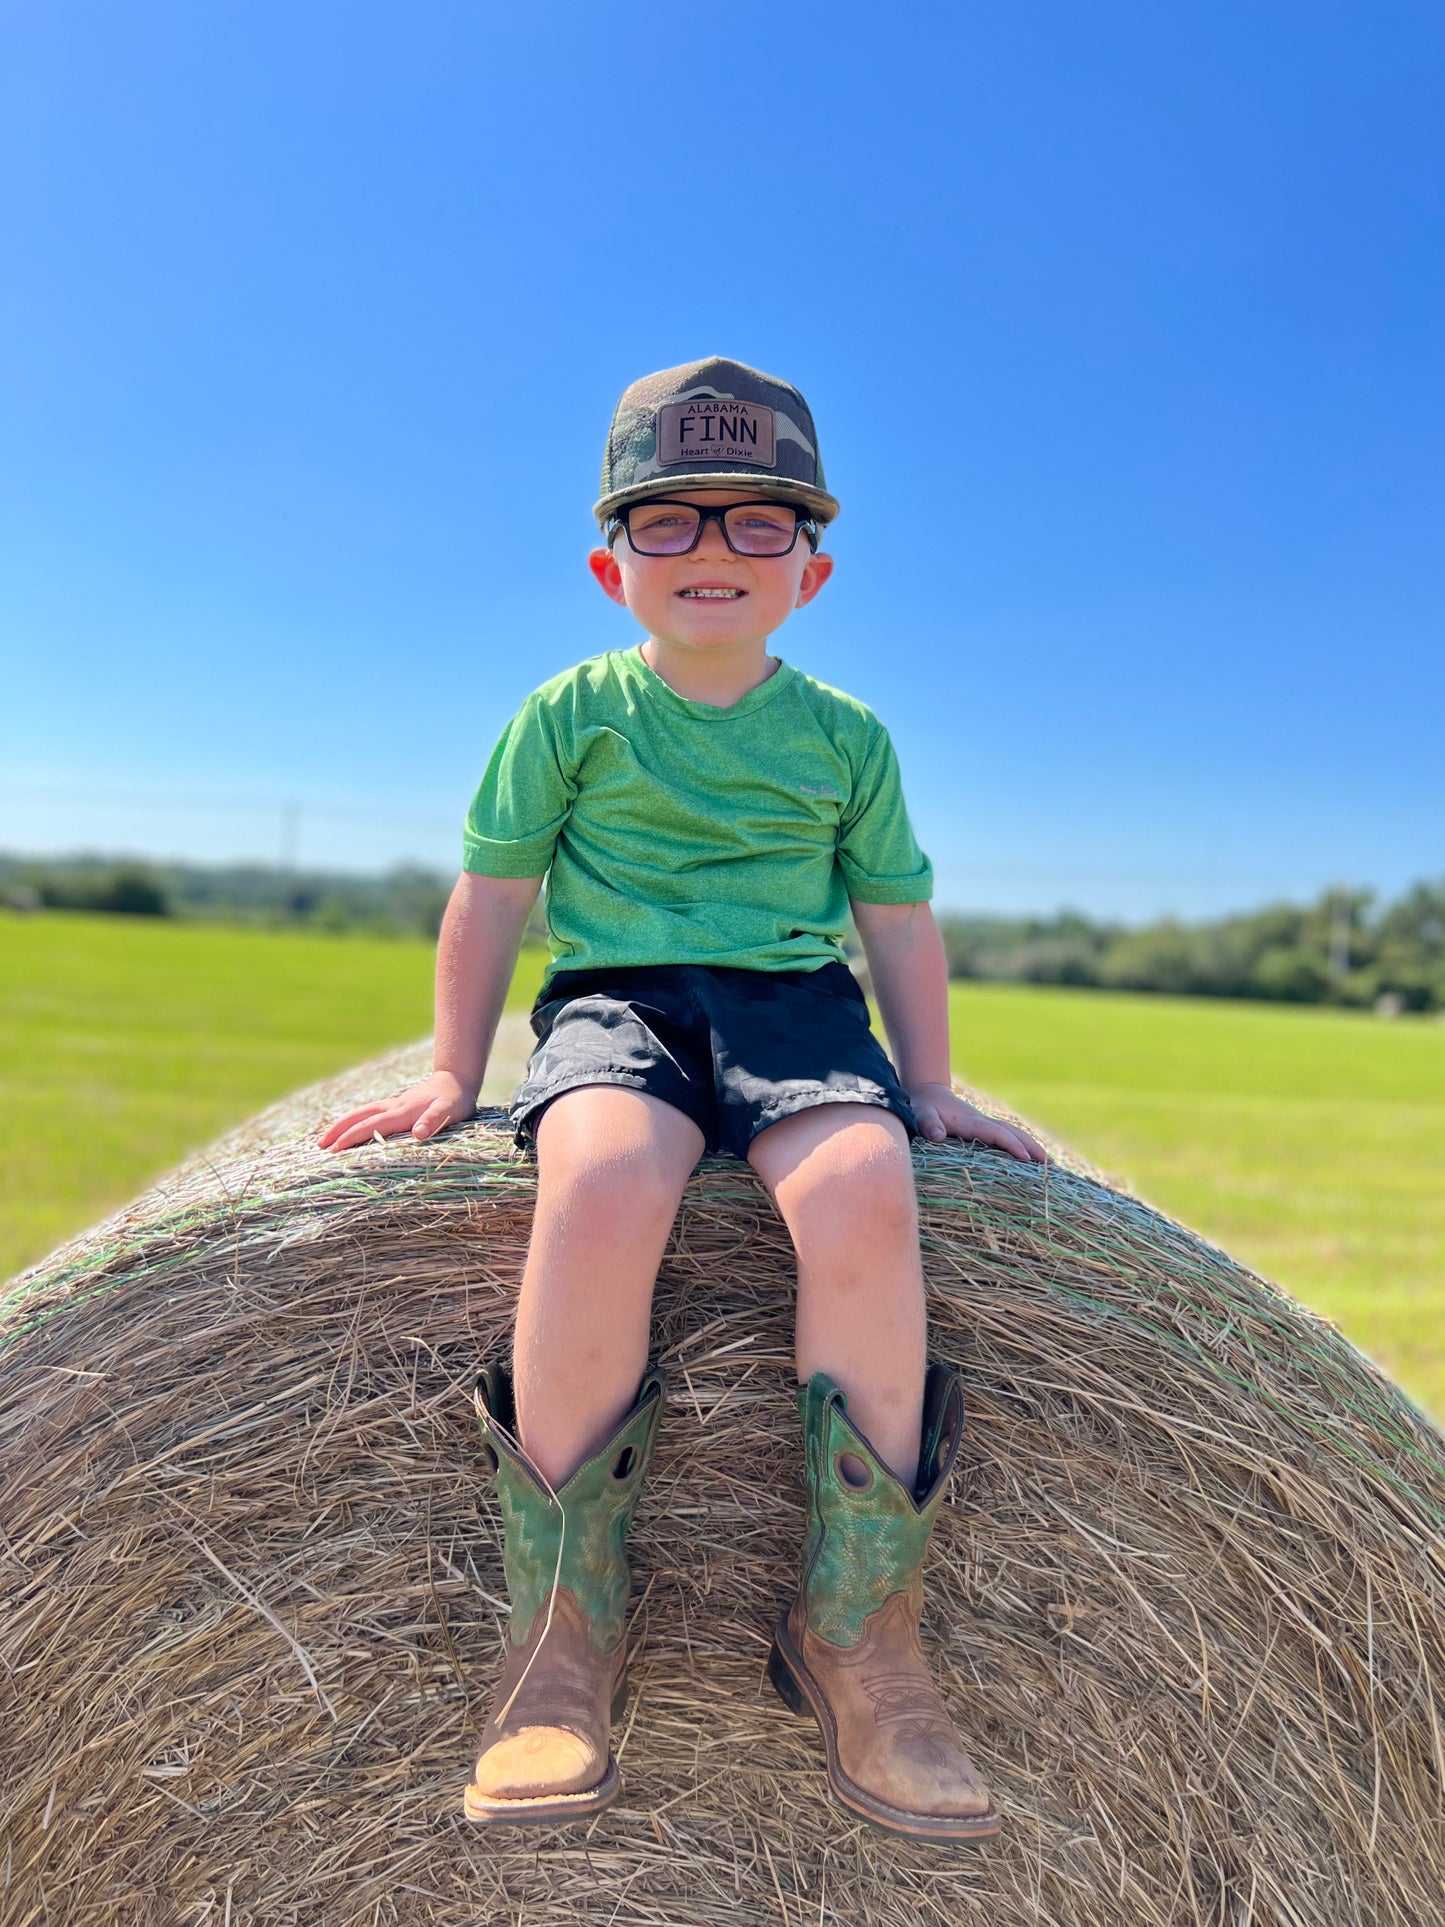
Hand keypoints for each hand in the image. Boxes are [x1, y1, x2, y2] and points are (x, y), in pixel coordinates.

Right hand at [318, 1071, 476, 1152]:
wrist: (456, 1080)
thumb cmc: (456, 1100)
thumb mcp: (450, 1111)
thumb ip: (435, 1121)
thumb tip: (418, 1134)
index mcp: (402, 1112)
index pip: (371, 1126)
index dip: (351, 1138)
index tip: (334, 1150)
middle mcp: (392, 1107)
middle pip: (358, 1117)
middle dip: (338, 1131)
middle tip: (319, 1146)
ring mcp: (392, 1105)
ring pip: (361, 1113)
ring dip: (341, 1124)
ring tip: (325, 1139)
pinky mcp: (395, 1106)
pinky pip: (368, 1114)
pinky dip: (354, 1121)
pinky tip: (350, 1129)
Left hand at [907, 1082, 1048, 1162]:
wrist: (927, 1092)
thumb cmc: (921, 1107)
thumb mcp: (920, 1114)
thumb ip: (928, 1124)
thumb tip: (937, 1136)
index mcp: (970, 1122)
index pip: (996, 1133)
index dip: (1012, 1145)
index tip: (1027, 1159)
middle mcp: (982, 1121)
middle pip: (1013, 1132)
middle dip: (1032, 1147)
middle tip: (1050, 1165)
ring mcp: (984, 1124)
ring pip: (1013, 1133)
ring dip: (1032, 1146)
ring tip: (1049, 1164)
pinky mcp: (983, 1128)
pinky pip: (1007, 1136)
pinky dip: (1022, 1145)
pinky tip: (1030, 1158)